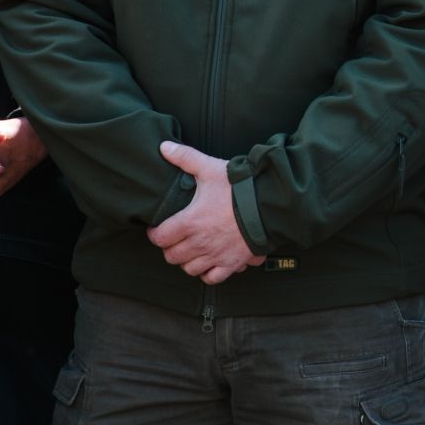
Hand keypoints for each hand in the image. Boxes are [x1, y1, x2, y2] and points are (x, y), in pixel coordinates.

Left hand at [146, 142, 261, 285]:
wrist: (269, 203)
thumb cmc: (240, 187)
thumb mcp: (210, 168)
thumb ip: (185, 157)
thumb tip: (164, 147)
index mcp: (190, 222)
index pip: (160, 237)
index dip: (155, 233)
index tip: (158, 228)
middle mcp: (200, 242)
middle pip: (172, 256)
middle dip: (170, 247)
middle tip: (176, 238)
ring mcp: (216, 255)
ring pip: (190, 269)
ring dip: (188, 261)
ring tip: (192, 250)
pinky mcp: (232, 262)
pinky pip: (212, 278)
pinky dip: (208, 273)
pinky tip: (209, 262)